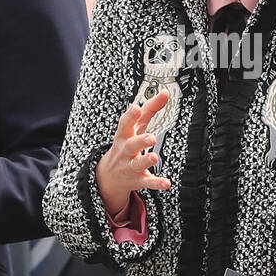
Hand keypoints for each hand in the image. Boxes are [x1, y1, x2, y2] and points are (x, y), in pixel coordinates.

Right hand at [96, 91, 172, 215]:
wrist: (109, 176)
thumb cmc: (126, 144)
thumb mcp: (134, 127)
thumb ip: (150, 109)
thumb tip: (165, 92)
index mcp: (124, 135)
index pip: (124, 124)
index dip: (130, 116)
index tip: (135, 108)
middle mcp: (125, 151)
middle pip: (130, 145)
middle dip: (140, 141)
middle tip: (151, 138)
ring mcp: (130, 166)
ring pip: (137, 164)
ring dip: (145, 161)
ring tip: (155, 157)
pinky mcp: (137, 180)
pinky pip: (147, 182)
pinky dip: (156, 183)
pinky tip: (166, 183)